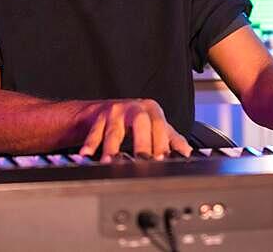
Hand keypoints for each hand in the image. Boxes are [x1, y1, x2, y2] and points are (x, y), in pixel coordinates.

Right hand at [78, 99, 192, 160]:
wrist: (100, 110)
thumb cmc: (132, 119)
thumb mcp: (153, 125)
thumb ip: (171, 138)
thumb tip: (187, 153)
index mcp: (151, 110)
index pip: (160, 127)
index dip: (162, 144)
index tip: (162, 160)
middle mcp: (134, 108)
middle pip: (140, 124)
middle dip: (141, 144)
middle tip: (143, 162)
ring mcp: (114, 112)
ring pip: (114, 131)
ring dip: (112, 149)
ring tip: (110, 163)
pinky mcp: (98, 117)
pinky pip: (93, 133)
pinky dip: (89, 145)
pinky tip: (86, 155)